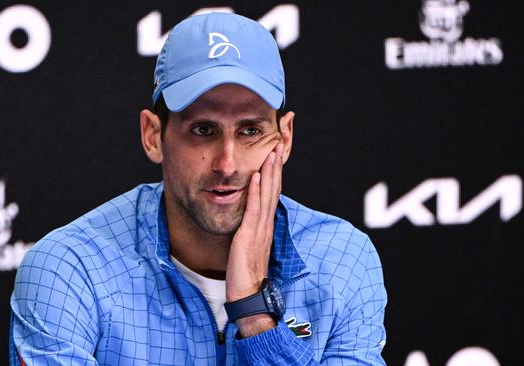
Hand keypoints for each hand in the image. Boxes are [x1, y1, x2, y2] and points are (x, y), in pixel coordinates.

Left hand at [226, 143, 283, 334]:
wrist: (248, 294)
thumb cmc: (247, 274)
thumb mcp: (250, 247)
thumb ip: (251, 231)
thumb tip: (248, 219)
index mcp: (266, 226)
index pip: (272, 196)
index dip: (274, 175)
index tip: (275, 157)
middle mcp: (266, 225)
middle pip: (273, 191)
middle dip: (275, 167)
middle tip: (277, 145)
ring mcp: (259, 230)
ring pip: (266, 196)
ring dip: (268, 173)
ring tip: (270, 153)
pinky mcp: (249, 236)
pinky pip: (253, 210)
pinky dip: (254, 192)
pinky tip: (254, 177)